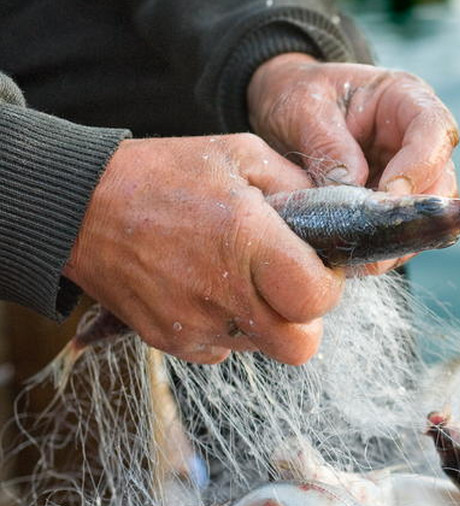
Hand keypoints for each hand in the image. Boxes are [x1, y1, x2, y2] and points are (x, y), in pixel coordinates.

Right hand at [63, 134, 343, 364]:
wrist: (77, 205)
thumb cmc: (162, 174)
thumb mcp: (239, 154)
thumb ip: (297, 185)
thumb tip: (336, 213)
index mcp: (247, 241)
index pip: (318, 300)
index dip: (328, 286)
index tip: (315, 266)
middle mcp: (222, 292)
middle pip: (299, 346)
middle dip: (305, 319)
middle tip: (289, 285)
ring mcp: (193, 323)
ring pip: (262, 348)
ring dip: (265, 320)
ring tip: (241, 276)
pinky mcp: (169, 341)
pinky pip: (222, 350)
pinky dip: (228, 326)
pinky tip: (208, 287)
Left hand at [247, 53, 459, 273]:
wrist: (282, 109)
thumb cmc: (297, 94)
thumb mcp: (303, 107)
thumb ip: (328, 144)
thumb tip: (349, 190)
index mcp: (405, 98)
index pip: (435, 130)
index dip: (420, 165)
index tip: (389, 194)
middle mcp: (418, 138)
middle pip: (442, 179)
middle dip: (414, 212)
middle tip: (378, 237)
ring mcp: (411, 172)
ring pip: (428, 213)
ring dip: (401, 237)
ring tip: (365, 255)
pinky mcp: (394, 202)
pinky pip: (403, 229)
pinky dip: (384, 247)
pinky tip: (359, 258)